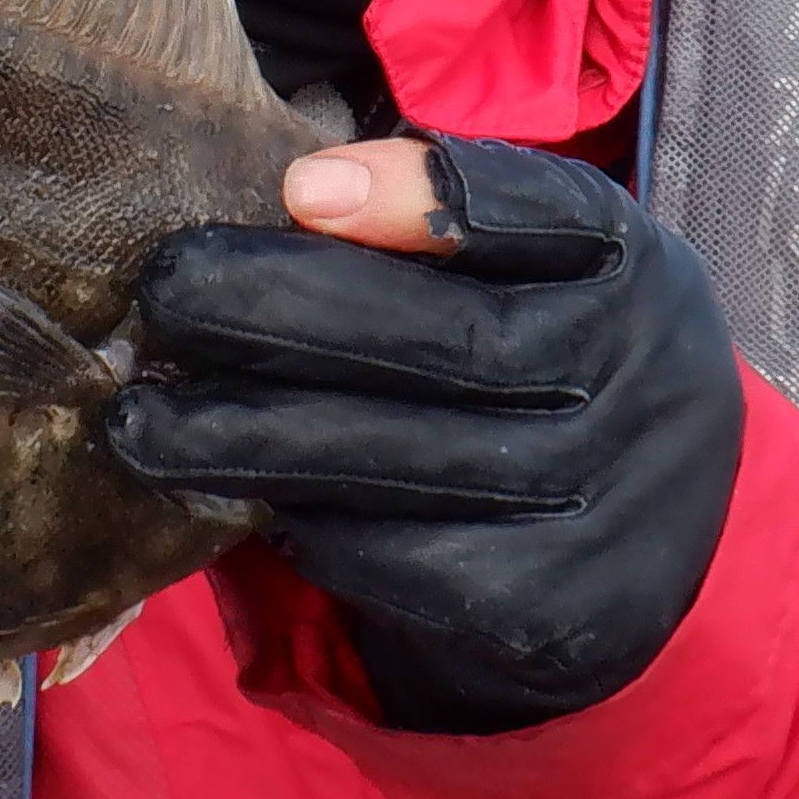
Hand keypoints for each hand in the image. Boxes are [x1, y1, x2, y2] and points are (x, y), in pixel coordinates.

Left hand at [103, 138, 744, 734]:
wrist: (654, 552)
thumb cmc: (545, 369)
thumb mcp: (533, 276)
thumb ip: (430, 225)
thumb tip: (301, 192)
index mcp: (632, 267)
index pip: (540, 214)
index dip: (416, 199)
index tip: (296, 190)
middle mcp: (641, 378)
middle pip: (450, 341)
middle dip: (284, 311)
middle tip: (164, 294)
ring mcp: (609, 501)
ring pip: (404, 461)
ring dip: (252, 438)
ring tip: (145, 421)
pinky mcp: (559, 609)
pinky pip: (402, 562)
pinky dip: (312, 530)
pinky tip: (249, 503)